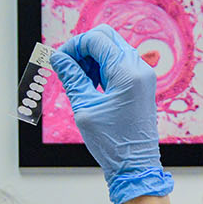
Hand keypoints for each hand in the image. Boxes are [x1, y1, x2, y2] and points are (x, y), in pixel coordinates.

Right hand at [50, 25, 172, 203]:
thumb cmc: (113, 143)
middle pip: (107, 37)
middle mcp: (139, 68)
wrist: (136, 165)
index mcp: (127, 73)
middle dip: (83, 48)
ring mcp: (143, 75)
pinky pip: (120, 63)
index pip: (97, 40)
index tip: (60, 60)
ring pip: (113, 48)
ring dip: (92, 58)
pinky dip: (102, 67)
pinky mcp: (142, 83)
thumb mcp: (84, 108)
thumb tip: (58, 57)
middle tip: (68, 67)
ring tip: (78, 80)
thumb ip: (71, 77)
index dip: (74, 45)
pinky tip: (90, 84)